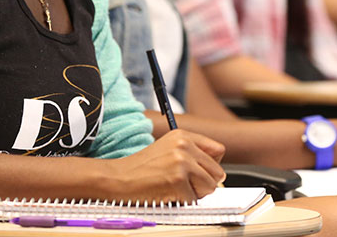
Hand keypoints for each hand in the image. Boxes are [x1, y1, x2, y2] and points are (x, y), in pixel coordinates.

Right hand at [101, 130, 225, 202]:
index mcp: (183, 135)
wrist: (118, 177)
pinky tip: (167, 192)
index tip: (202, 172)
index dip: (211, 166)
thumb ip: (192, 155)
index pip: (218, 150)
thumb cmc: (140, 167)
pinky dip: (183, 201)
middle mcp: (185, 145)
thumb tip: (218, 176)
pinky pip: (194, 199)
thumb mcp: (168, 149)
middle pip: (217, 171)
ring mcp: (182, 162)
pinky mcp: (177, 180)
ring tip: (175, 187)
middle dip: (205, 183)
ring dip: (195, 193)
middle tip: (185, 184)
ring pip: (210, 186)